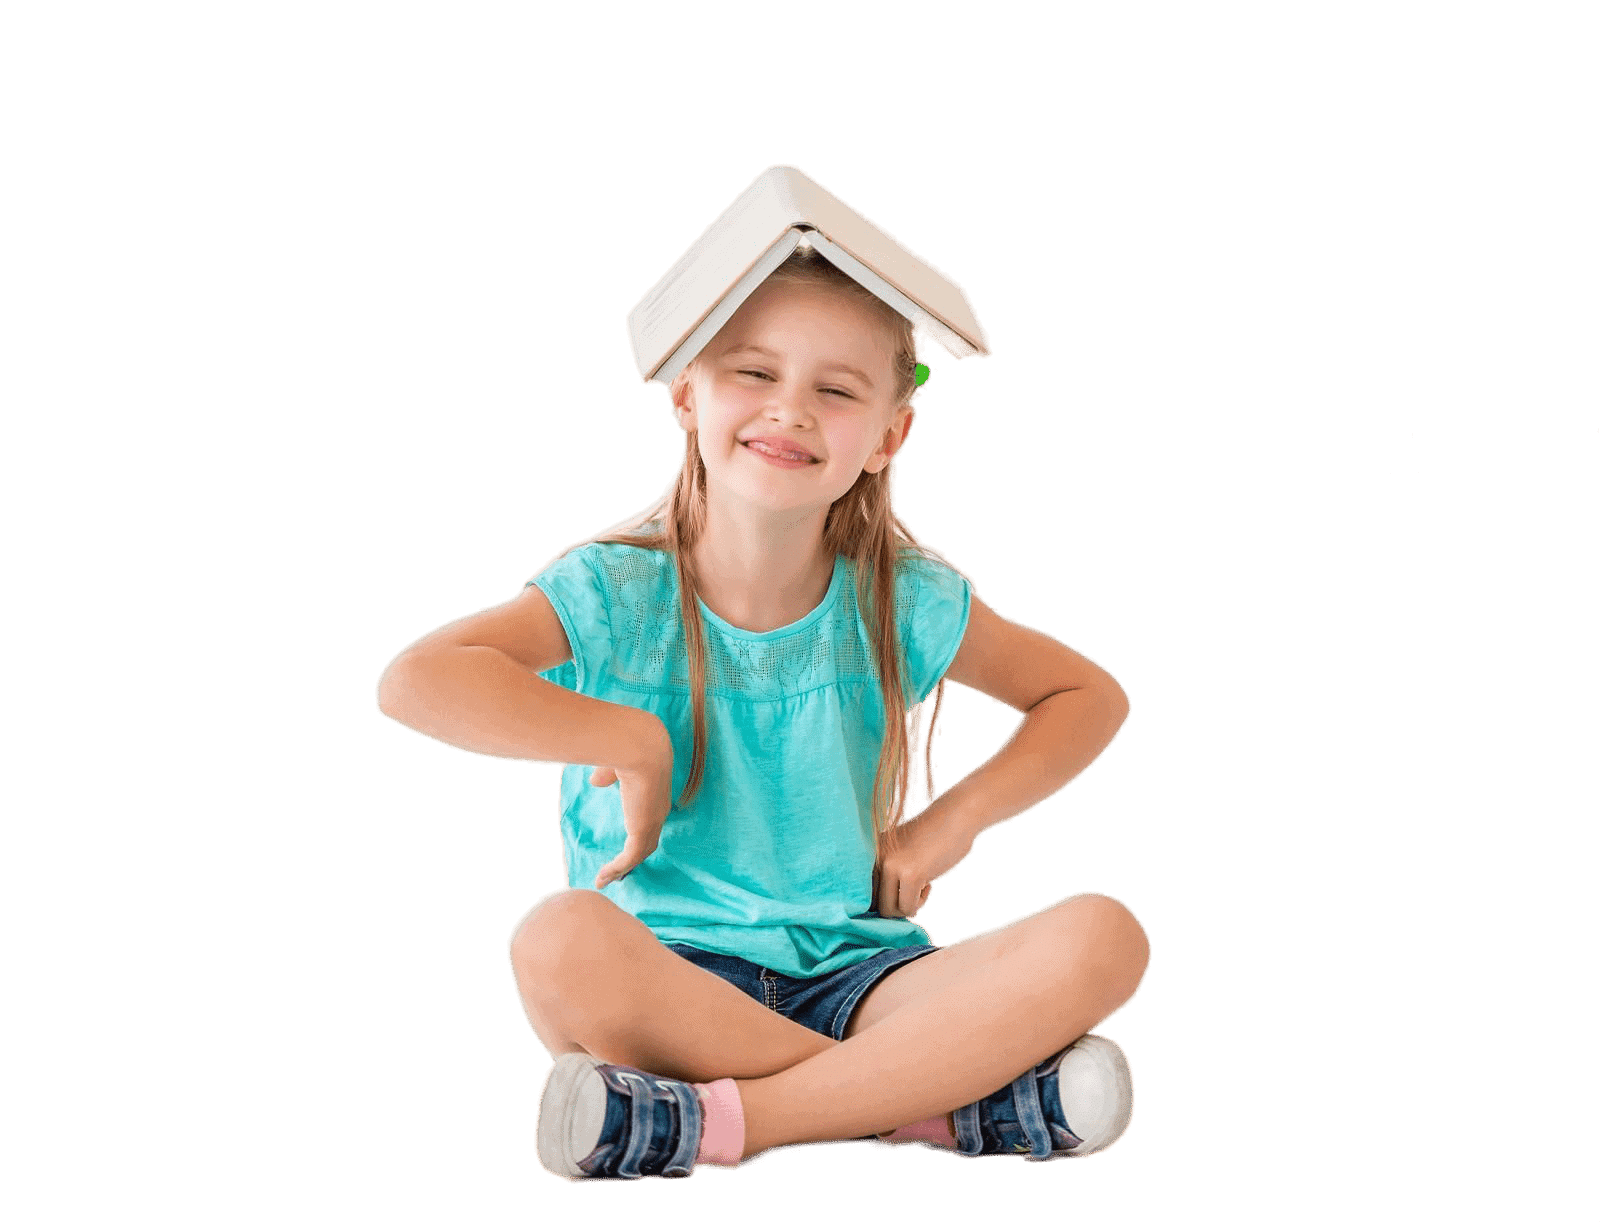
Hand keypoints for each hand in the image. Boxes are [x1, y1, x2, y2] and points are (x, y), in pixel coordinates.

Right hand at [589, 726, 674, 889]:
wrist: (641, 745)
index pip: (650, 817)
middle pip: (648, 841)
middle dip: (634, 857)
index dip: (639, 831)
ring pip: (639, 854)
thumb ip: (608, 773)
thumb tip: (597, 781)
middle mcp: (658, 809)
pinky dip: (615, 870)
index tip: (628, 841)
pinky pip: (629, 859)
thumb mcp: (616, 761)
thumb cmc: (628, 746)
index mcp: (656, 792)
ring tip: (605, 880)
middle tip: (621, 871)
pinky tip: (602, 878)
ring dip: (622, 869)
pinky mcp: (642, 830)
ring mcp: (652, 822)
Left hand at [871, 795, 977, 918]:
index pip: (861, 891)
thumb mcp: (899, 850)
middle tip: (912, 889)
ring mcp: (891, 865)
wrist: (957, 815)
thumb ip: (885, 871)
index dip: (881, 898)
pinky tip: (928, 883)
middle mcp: (875, 858)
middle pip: (874, 904)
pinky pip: (907, 908)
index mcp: (870, 851)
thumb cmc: (932, 835)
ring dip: (907, 906)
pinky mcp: (911, 874)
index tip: (897, 890)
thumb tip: (880, 909)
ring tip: (920, 885)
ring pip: (888, 911)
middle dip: (895, 905)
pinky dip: (919, 903)